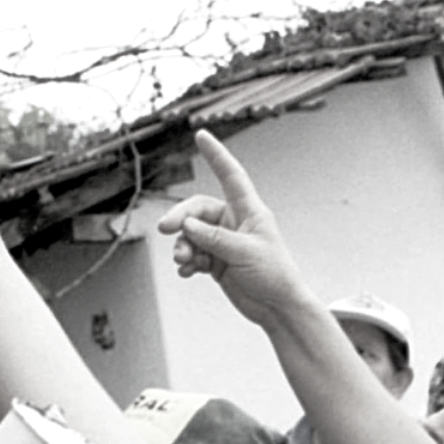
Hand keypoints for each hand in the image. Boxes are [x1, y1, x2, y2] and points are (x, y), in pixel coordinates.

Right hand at [155, 132, 317, 329]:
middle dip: (181, 219)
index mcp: (249, 211)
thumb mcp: (245, 253)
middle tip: (165, 229)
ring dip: (183, 246)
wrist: (278, 308)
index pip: (231, 176)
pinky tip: (186, 271)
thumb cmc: (274, 275)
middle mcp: (234, 223)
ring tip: (183, 260)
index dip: (216, 155)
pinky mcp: (217, 262)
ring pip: (192, 235)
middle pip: (198, 211)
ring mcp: (224, 243)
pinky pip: (194, 254)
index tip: (201, 135)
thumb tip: (187, 226)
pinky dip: (187, 262)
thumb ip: (215, 238)